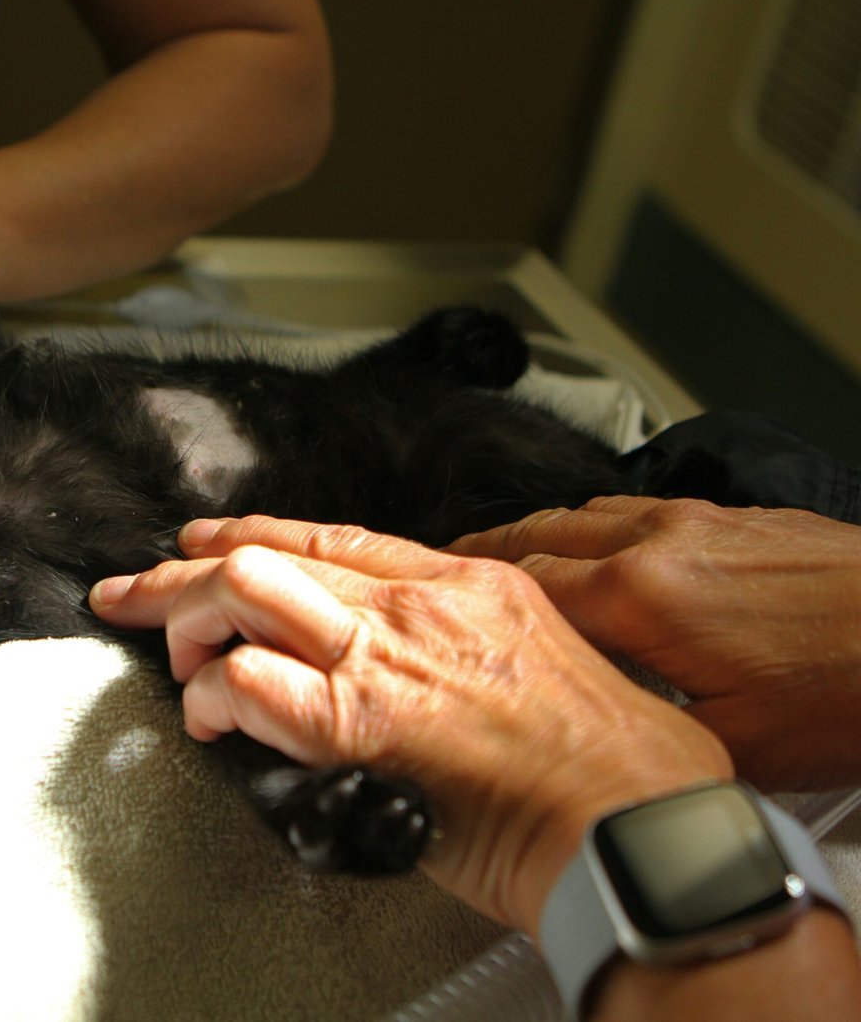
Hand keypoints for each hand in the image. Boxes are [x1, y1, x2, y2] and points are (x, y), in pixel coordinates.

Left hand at [90, 515, 730, 932]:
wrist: (645, 830)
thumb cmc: (616, 774)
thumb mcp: (552, 666)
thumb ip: (473, 651)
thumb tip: (418, 671)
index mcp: (468, 584)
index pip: (333, 538)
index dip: (254, 533)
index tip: (203, 539)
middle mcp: (421, 603)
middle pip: (269, 553)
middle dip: (182, 572)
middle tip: (134, 596)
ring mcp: (389, 654)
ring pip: (244, 592)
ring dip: (186, 624)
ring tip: (178, 668)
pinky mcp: (365, 721)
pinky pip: (251, 684)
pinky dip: (214, 699)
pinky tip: (213, 722)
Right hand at [450, 498, 860, 790]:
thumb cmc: (856, 693)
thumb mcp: (732, 747)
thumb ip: (640, 726)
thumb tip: (596, 738)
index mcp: (639, 598)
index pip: (520, 589)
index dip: (468, 599)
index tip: (439, 608)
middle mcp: (659, 542)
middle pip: (540, 533)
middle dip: (486, 551)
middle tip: (447, 566)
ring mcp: (701, 520)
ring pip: (589, 512)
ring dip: (542, 533)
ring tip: (514, 555)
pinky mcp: (741, 516)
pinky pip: (641, 510)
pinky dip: (601, 528)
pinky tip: (612, 553)